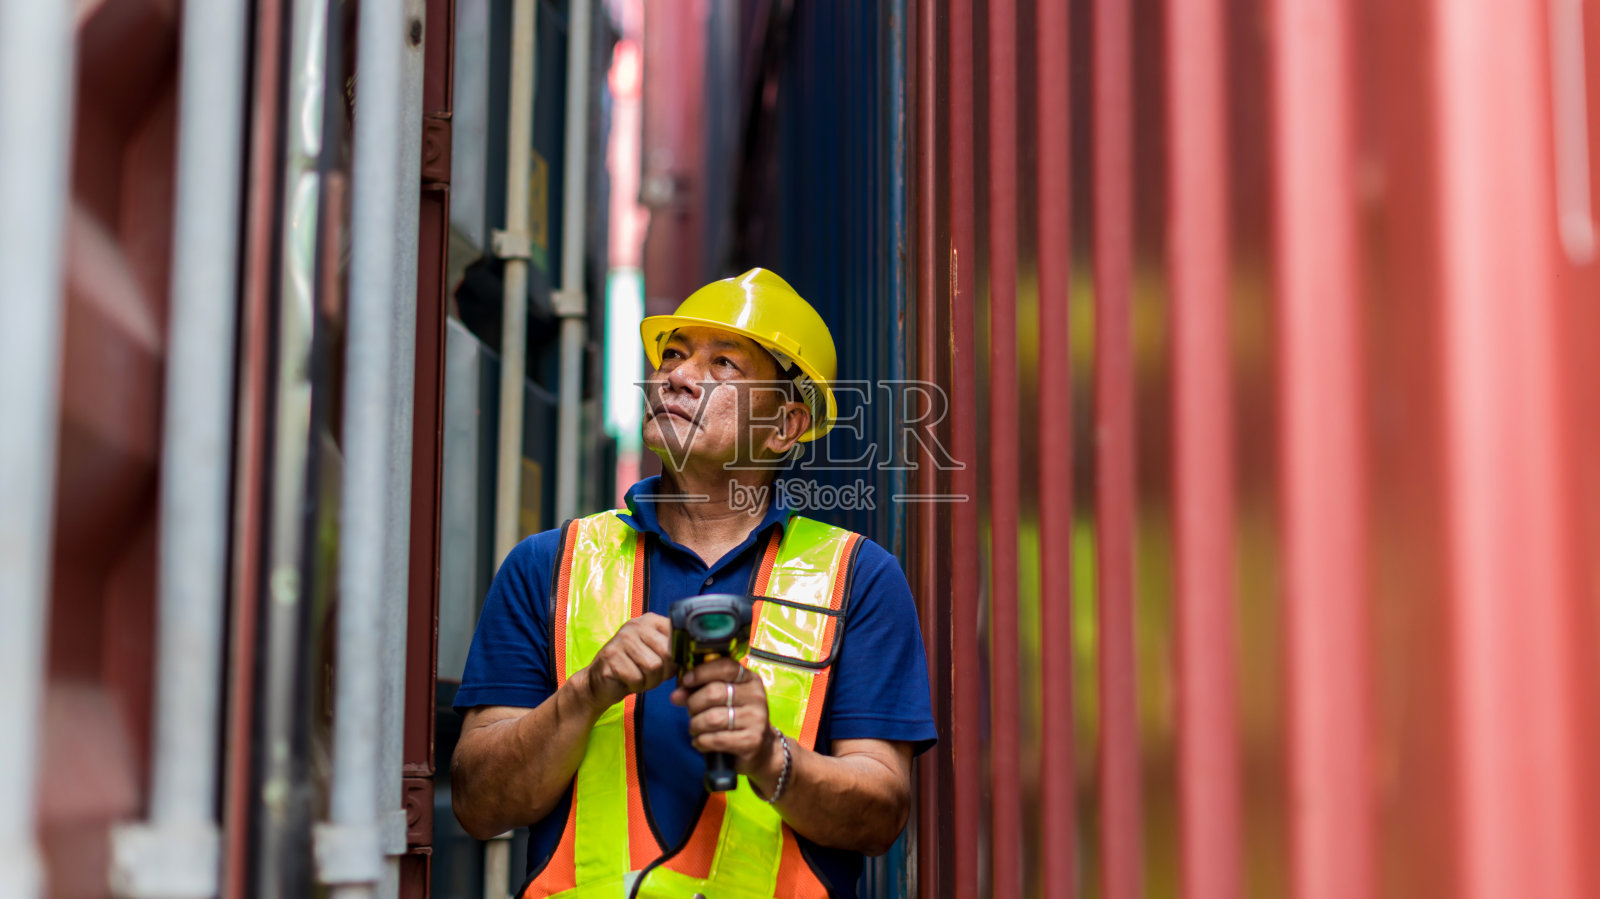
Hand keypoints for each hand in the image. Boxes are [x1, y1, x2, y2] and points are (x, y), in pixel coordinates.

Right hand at [575, 613, 676, 712]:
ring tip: (639, 678)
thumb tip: (694, 661)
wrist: (600, 682)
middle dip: (664, 673)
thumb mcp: (658, 657)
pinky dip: (636, 686)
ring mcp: (622, 639)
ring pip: (653, 667)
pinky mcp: (611, 656)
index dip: (678, 658)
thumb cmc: (635, 669)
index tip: (672, 667)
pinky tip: (627, 681)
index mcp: (651, 621)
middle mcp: (636, 625)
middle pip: (667, 653)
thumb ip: (674, 654)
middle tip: (652, 677)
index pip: (678, 637)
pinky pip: (636, 677)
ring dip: (649, 681)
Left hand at [671, 657, 781, 782]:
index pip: (726, 667)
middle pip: (713, 693)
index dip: (702, 672)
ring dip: (696, 725)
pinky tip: (701, 742)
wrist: (761, 749)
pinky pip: (715, 739)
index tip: (686, 681)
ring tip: (696, 728)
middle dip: (693, 704)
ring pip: (712, 718)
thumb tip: (676, 695)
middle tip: (691, 712)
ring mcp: (756, 719)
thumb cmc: (736, 719)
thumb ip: (699, 691)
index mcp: (750, 680)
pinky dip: (701, 741)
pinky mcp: (751, 741)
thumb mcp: (723, 699)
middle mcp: (756, 696)